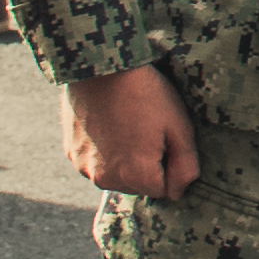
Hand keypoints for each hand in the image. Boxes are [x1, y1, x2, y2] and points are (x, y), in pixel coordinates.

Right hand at [61, 62, 199, 198]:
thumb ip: (186, 167)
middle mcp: (107, 180)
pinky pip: (95, 162)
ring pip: (116, 175)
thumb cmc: (145, 92)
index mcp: (137, 176)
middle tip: (145, 127)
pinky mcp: (71, 153)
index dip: (170, 163)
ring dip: (124, 160)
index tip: (164, 135)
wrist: (100, 65)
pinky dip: (103, 150)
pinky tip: (107, 122)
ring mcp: (85, 168)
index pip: (164, 189)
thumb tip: (178, 193)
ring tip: (126, 123)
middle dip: (146, 165)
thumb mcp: (179, 126)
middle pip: (138, 185)